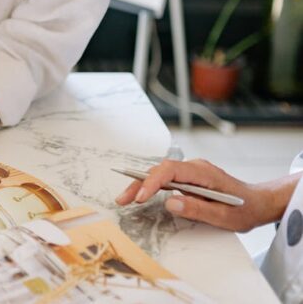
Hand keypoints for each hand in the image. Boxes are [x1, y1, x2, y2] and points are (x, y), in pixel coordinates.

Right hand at [114, 158, 284, 231]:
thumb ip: (197, 208)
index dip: (153, 182)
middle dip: (139, 183)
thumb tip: (170, 202)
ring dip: (142, 184)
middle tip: (123, 199)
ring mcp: (191, 171)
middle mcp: (195, 167)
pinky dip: (151, 186)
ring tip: (126, 198)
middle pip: (160, 170)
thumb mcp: (224, 216)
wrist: (259, 202)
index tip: (141, 197)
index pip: (171, 170)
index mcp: (203, 173)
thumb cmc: (245, 209)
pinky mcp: (189, 178)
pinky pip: (165, 178)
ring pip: (160, 173)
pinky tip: (140, 194)